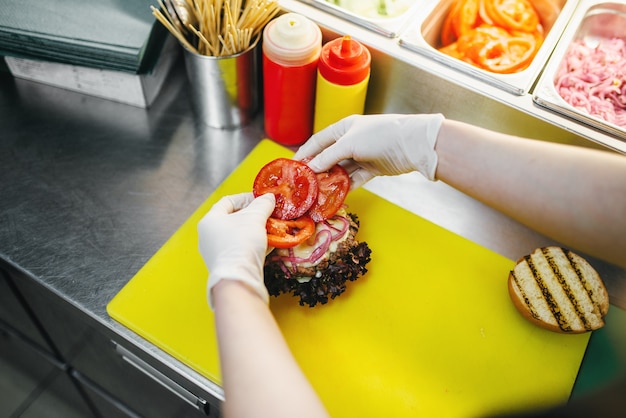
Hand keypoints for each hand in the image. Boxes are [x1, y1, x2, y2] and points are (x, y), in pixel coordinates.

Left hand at [198, 192, 275, 307]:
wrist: (238, 280)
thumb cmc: (241, 244)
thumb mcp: (254, 218)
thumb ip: (262, 204)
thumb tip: (269, 197)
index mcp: (209, 221)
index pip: (227, 201)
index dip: (246, 198)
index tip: (261, 199)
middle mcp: (209, 236)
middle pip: (233, 219)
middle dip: (253, 215)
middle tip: (267, 214)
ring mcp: (216, 252)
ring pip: (238, 235)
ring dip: (255, 230)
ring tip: (270, 229)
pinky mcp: (226, 265)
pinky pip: (240, 249)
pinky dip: (253, 244)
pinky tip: (269, 244)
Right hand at [294, 114, 443, 187]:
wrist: (412, 144)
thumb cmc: (380, 135)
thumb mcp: (349, 144)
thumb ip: (329, 157)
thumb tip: (311, 168)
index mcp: (343, 128)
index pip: (318, 141)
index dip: (305, 153)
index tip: (293, 166)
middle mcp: (351, 141)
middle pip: (329, 157)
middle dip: (317, 170)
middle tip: (304, 184)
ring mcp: (362, 156)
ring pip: (341, 170)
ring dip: (330, 181)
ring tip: (317, 193)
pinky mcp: (372, 169)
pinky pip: (354, 179)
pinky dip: (345, 186)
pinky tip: (335, 194)